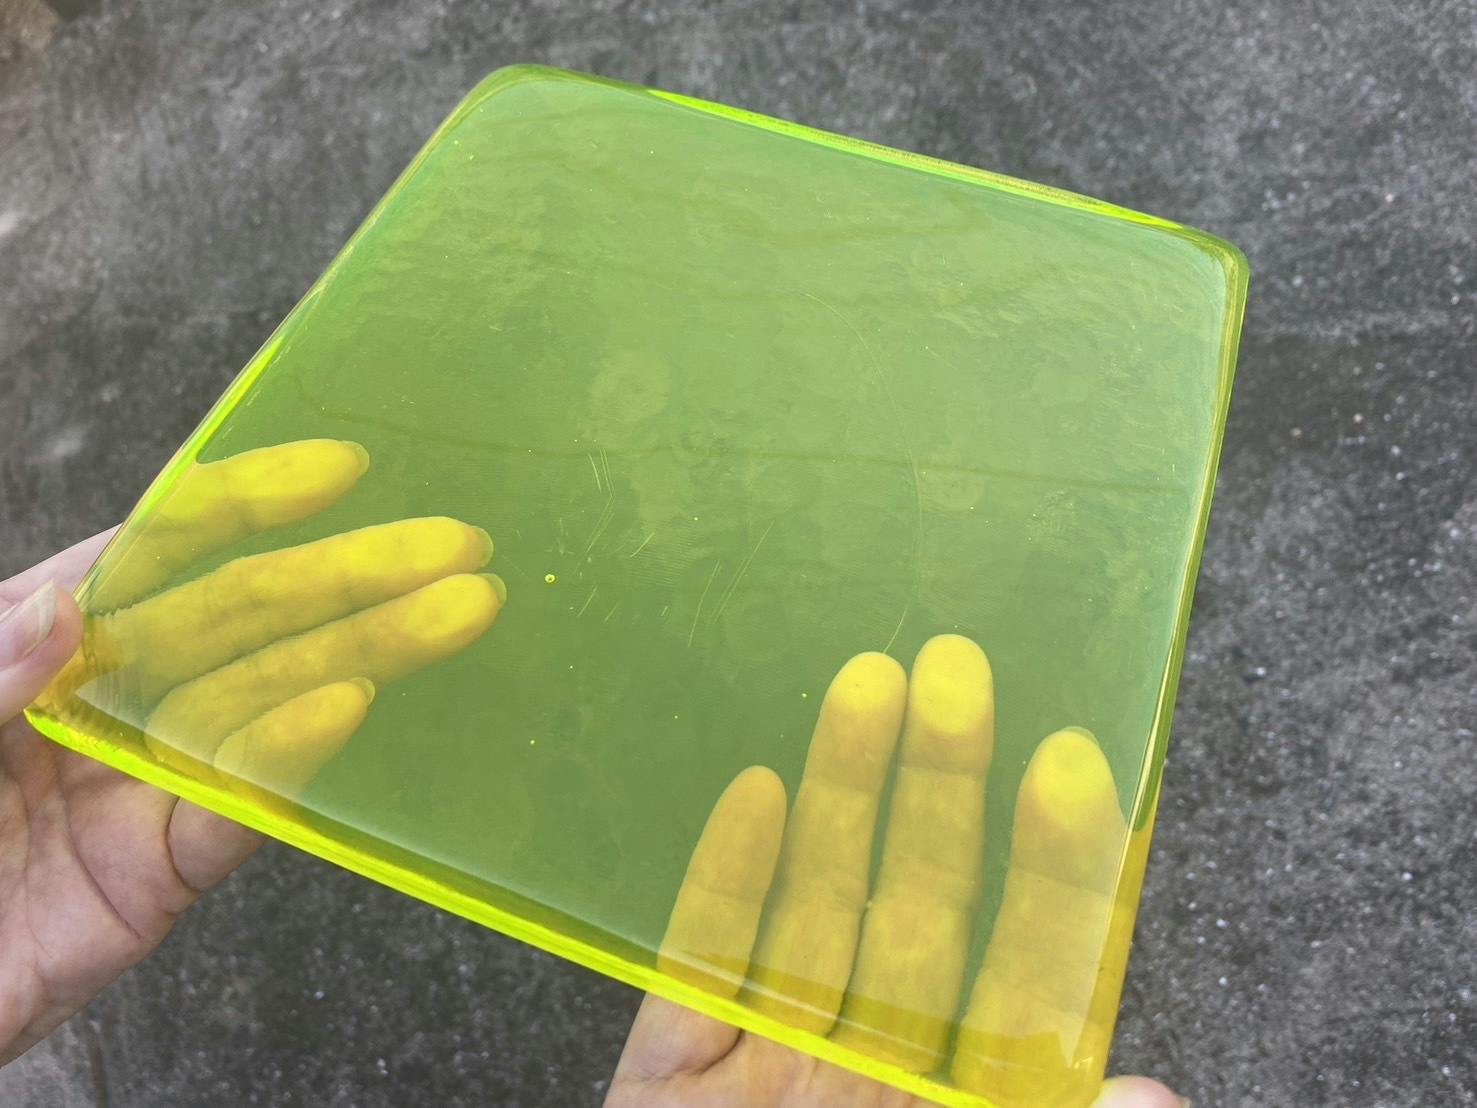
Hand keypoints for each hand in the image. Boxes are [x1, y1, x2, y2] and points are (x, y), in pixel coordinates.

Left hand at [0, 440, 502, 1063]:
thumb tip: (68, 606)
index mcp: (47, 640)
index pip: (160, 551)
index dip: (247, 503)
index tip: (335, 470)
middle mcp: (113, 696)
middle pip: (243, 618)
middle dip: (349, 573)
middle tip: (452, 545)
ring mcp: (145, 780)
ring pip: (269, 702)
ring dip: (366, 650)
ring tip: (456, 613)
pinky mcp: (162, 873)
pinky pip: (237, 811)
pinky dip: (291, 763)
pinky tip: (350, 707)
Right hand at [609, 636, 1180, 1107]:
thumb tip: (1158, 1100)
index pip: (1031, 980)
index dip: (1057, 876)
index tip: (1076, 768)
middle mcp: (878, 1079)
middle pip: (922, 916)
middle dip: (944, 794)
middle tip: (960, 672)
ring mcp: (770, 1071)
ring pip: (813, 914)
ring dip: (837, 799)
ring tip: (866, 686)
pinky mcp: (669, 1077)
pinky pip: (697, 967)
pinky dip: (718, 883)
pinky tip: (747, 793)